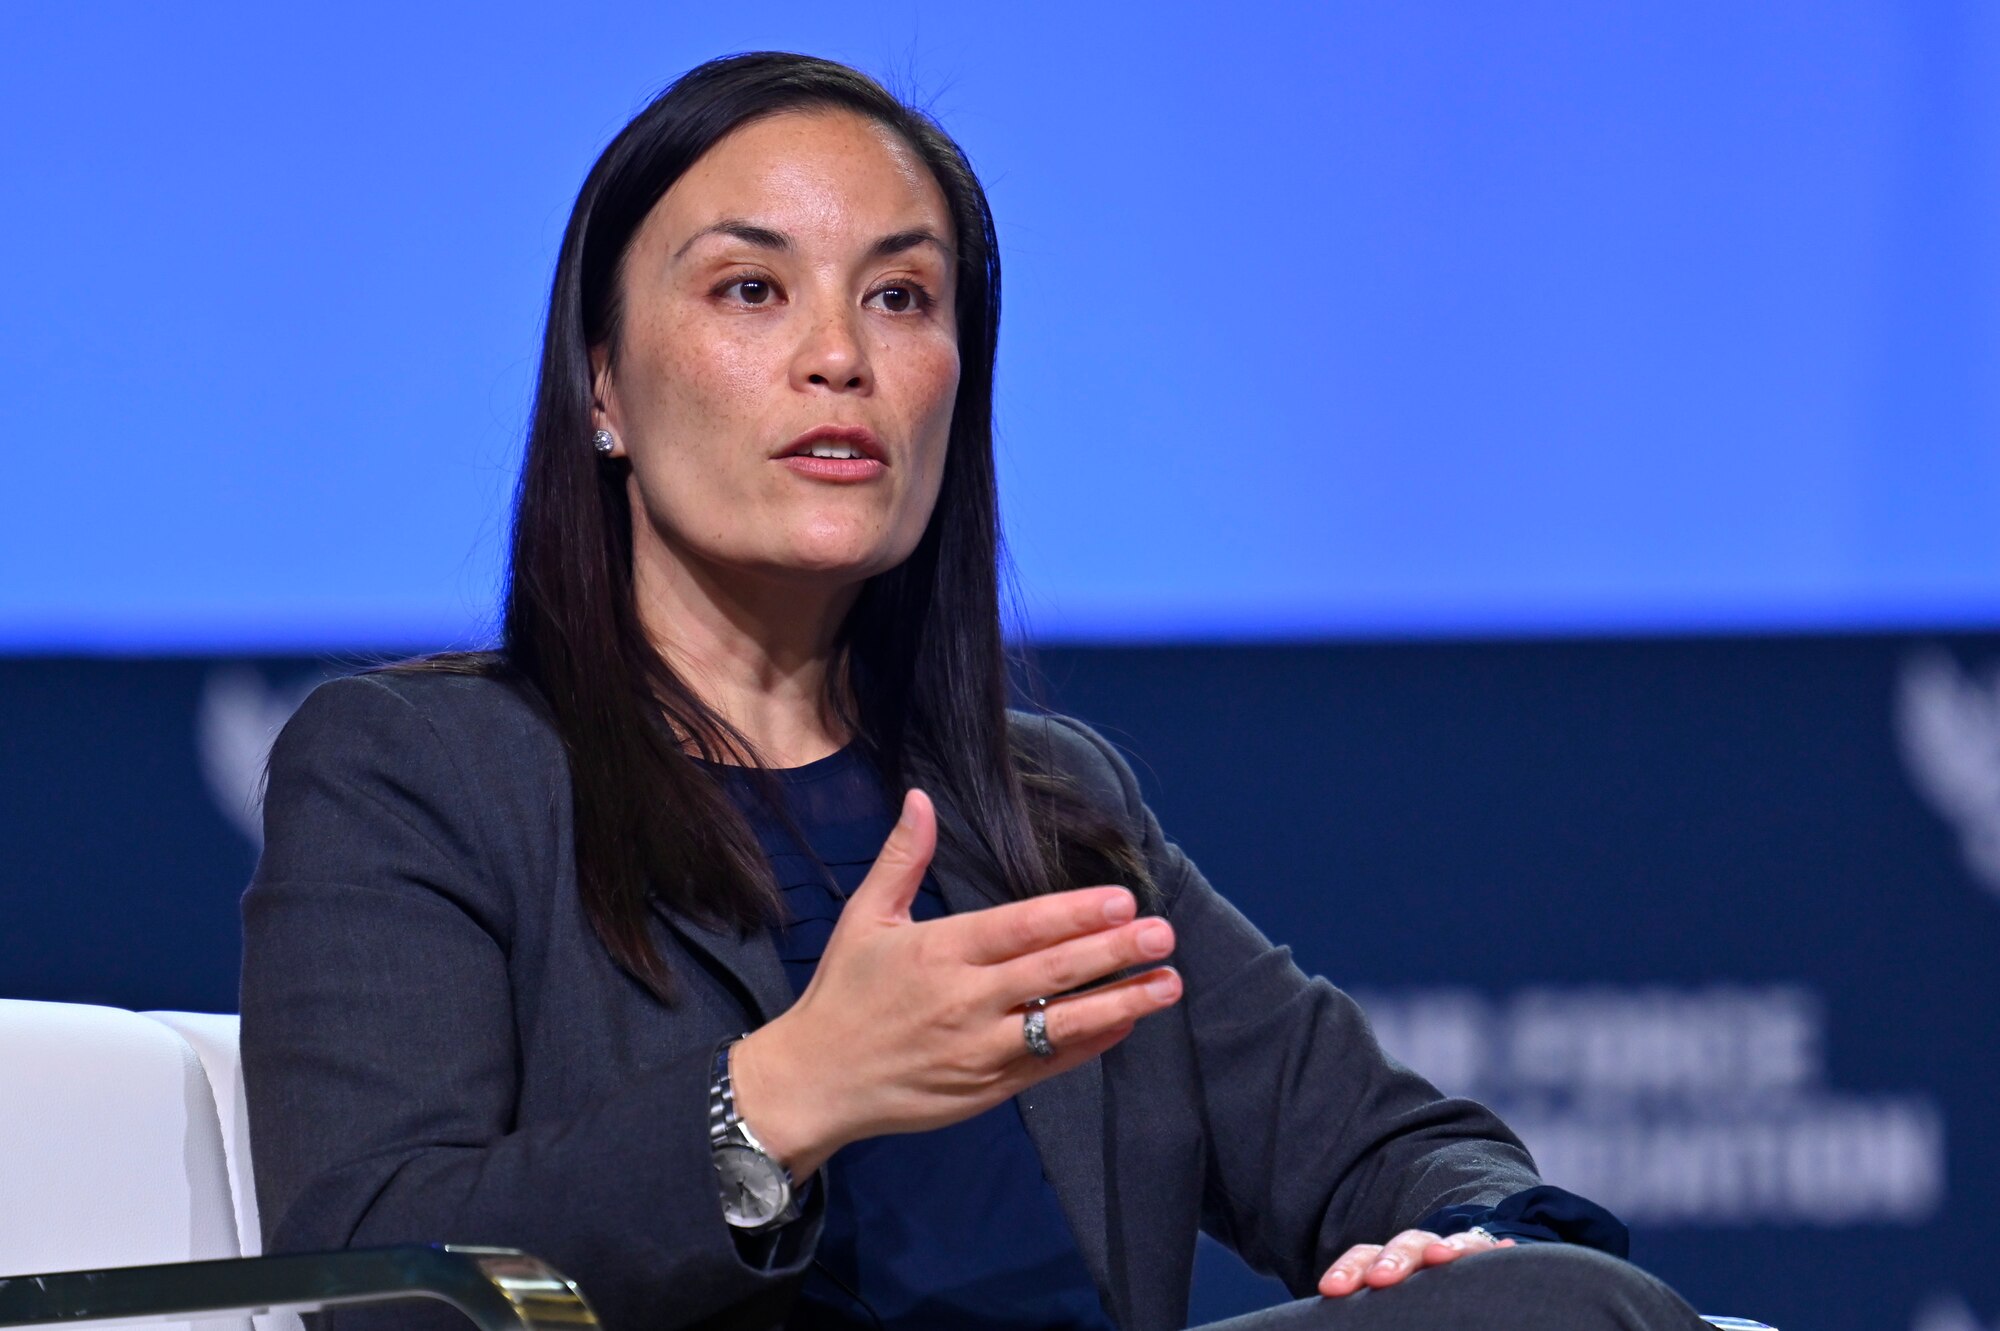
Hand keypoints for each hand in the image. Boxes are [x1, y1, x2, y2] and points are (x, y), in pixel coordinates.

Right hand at [730, 788, 1181, 1176]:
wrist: (816, 1082)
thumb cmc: (843, 994)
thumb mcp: (865, 919)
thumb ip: (902, 859)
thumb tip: (920, 798)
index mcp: (940, 952)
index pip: (1022, 927)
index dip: (1076, 913)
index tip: (1122, 900)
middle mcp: (966, 1000)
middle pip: (1054, 972)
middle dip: (1115, 952)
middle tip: (1162, 934)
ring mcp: (980, 1050)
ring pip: (1063, 1023)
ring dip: (1121, 1002)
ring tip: (1168, 983)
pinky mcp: (988, 1089)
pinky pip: (1050, 1064)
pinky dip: (1091, 1043)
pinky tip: (1126, 1024)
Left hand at [1317, 1229, 1514, 1297]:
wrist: (1454, 1295)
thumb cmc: (1409, 1308)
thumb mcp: (1389, 1310)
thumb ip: (1371, 1315)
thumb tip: (1336, 1320)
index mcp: (1388, 1265)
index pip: (1364, 1258)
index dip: (1348, 1270)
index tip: (1332, 1288)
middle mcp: (1421, 1253)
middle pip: (1404, 1246)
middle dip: (1392, 1259)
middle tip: (1380, 1278)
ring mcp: (1457, 1254)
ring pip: (1451, 1243)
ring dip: (1446, 1247)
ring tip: (1443, 1255)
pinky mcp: (1491, 1261)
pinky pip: (1492, 1253)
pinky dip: (1498, 1253)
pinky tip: (1505, 1251)